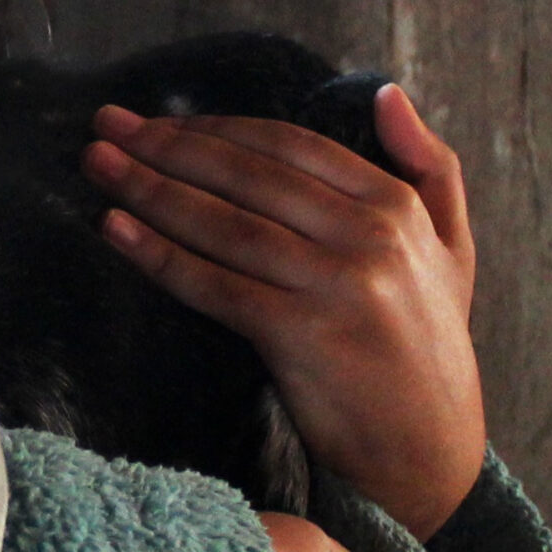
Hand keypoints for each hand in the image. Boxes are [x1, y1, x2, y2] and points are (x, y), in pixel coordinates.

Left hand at [83, 84, 486, 539]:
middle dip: (168, 146)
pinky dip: (161, 255)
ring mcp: (339, 283)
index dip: (215, 127)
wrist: (430, 458)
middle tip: (105, 127)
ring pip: (226, 223)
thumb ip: (431, 167)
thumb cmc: (426, 352)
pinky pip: (216, 285)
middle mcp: (371, 235)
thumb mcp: (454, 251)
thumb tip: (386, 93)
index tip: (156, 119)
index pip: (288, 146)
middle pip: (249, 176)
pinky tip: (117, 231)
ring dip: (151, 189)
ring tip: (98, 166)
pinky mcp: (303, 334)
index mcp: (397, 205)